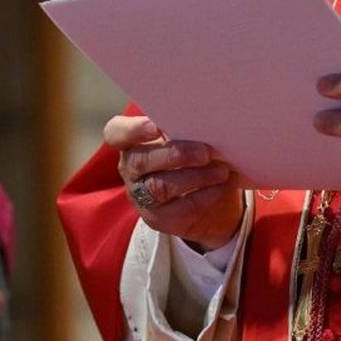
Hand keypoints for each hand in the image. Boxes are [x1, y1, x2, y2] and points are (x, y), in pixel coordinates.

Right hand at [104, 114, 244, 250]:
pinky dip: (207, 194)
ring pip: (160, 186)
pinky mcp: (159, 219)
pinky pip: (181, 207)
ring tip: (222, 170)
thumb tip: (209, 121)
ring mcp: (141, 196)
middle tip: (205, 152)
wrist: (210, 200)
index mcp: (131, 142)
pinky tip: (224, 184)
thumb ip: (187, 129)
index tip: (156, 125)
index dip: (132, 129)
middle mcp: (130, 169)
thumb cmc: (194, 156)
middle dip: (175, 154)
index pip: (116, 133)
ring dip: (195, 176)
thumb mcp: (188, 139)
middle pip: (140, 161)